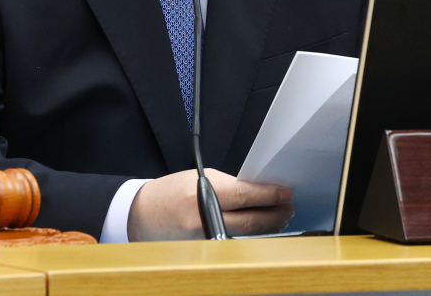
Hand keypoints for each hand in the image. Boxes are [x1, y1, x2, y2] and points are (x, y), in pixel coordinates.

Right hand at [127, 168, 293, 240]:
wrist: (142, 216)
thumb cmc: (169, 193)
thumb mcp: (199, 178)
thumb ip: (228, 185)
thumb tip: (258, 192)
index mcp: (202, 193)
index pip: (245, 195)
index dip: (269, 195)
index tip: (285, 193)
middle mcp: (203, 219)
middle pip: (250, 221)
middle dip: (275, 214)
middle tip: (288, 207)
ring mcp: (204, 239)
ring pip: (246, 236)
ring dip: (266, 227)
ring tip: (279, 217)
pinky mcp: (204, 252)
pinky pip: (234, 243)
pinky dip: (250, 237)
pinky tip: (260, 230)